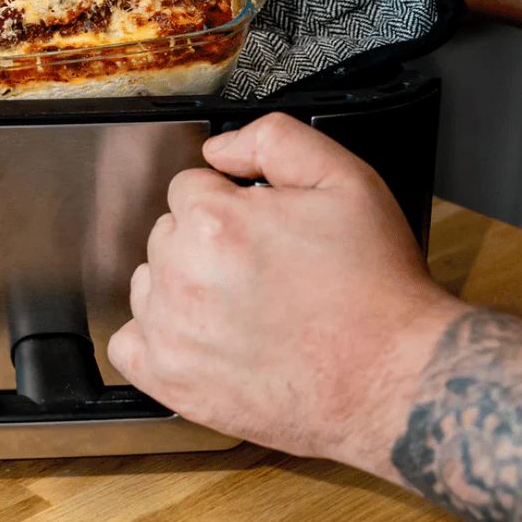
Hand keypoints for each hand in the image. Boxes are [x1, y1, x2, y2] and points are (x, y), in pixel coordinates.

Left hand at [107, 113, 464, 473]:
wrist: (391, 376)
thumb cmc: (373, 286)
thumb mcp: (345, 180)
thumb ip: (274, 140)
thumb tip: (218, 148)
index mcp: (214, 222)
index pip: (190, 187)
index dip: (229, 201)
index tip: (259, 227)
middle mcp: (182, 275)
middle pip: (168, 233)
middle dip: (206, 241)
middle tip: (260, 268)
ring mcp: (171, 332)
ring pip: (149, 282)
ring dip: (182, 285)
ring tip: (240, 304)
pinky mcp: (170, 380)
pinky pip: (130, 343)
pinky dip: (158, 337)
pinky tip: (203, 336)